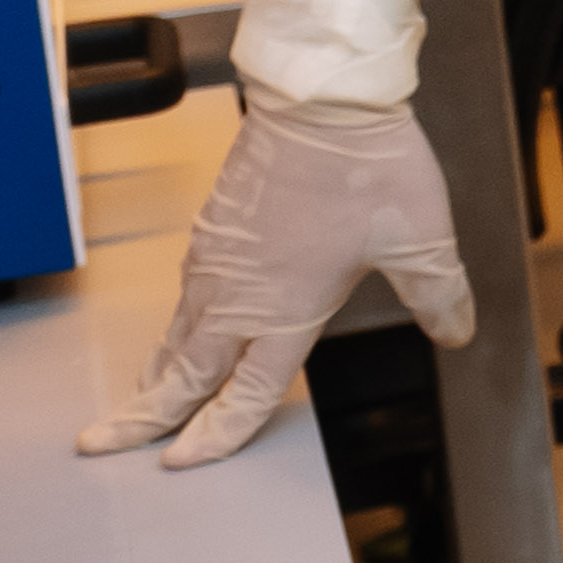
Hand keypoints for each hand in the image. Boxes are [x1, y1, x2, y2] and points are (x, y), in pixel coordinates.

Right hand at [83, 98, 474, 465]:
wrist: (322, 101)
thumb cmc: (368, 166)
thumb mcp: (422, 241)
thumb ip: (439, 296)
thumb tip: (457, 333)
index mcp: (284, 309)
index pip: (245, 393)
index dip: (217, 432)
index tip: (182, 460)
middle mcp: (238, 294)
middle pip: (183, 373)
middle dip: (145, 415)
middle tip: (105, 444)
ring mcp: (216, 261)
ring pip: (177, 335)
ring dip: (158, 373)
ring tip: (141, 401)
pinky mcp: (212, 231)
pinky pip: (184, 295)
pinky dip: (172, 327)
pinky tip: (178, 332)